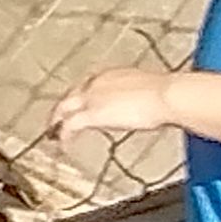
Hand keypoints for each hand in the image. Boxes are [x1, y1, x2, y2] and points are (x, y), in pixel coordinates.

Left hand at [50, 64, 179, 144]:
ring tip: (53, 136)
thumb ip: (140, 98)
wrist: (166, 95)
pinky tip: (64, 146)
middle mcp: (97, 83)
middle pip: (70, 96)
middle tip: (56, 123)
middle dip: (62, 110)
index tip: (79, 107)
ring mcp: (92, 98)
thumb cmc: (167, 95)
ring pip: (63, 109)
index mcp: (111, 75)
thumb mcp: (149, 92)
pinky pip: (69, 126)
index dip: (80, 99)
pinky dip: (64, 136)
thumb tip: (149, 107)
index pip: (87, 86)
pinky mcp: (91, 114)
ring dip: (57, 123)